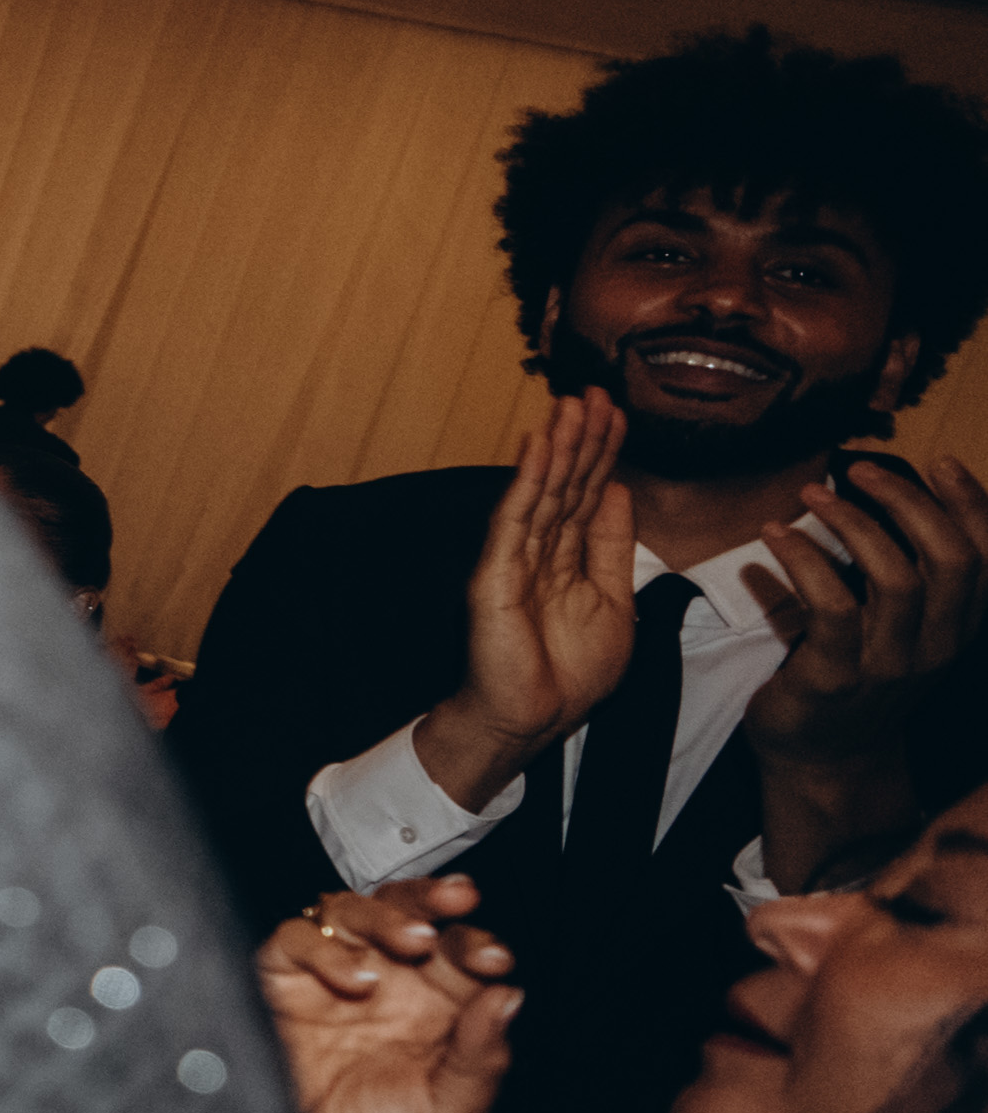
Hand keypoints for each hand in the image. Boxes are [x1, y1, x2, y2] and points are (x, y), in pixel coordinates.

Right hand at [257, 880, 518, 1112]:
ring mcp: (328, 974)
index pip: (459, 952)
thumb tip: (509, 996)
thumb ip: (483, 1058)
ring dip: (386, 914)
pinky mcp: (279, 979)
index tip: (494, 957)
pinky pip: (296, 939)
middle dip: (434, 899)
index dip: (477, 943)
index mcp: (432, 1007)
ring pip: (353, 909)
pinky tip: (354, 979)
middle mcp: (383, 981)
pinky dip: (325, 948)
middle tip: (457, 903)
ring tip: (411, 939)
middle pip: (407, 911)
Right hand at [417, 394, 635, 809]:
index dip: (603, 453)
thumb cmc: (568, 674)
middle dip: (582, 437)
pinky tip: (539, 445)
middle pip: (566, 483)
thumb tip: (617, 491)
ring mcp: (515, 558)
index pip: (588, 494)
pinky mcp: (495, 573)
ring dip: (558, 445)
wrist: (532, 720)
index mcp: (570, 557)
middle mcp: (541, 550)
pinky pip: (515, 518)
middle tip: (595, 392)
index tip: (617, 413)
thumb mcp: (614, 602)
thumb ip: (613, 548)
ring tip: (572, 403)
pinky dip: (527, 480)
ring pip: (542, 491)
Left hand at [745, 451, 987, 769]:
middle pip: (951, 560)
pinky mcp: (836, 679)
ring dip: (853, 524)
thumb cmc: (856, 677)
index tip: (941, 462)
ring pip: (897, 579)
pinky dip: (805, 561)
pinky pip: (832, 608)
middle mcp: (935, 646)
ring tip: (811, 494)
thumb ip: (908, 574)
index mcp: (957, 628)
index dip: (973, 504)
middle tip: (859, 470)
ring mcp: (889, 666)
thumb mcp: (900, 627)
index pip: (985, 557)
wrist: (823, 760)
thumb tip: (894, 496)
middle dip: (910, 503)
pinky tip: (775, 535)